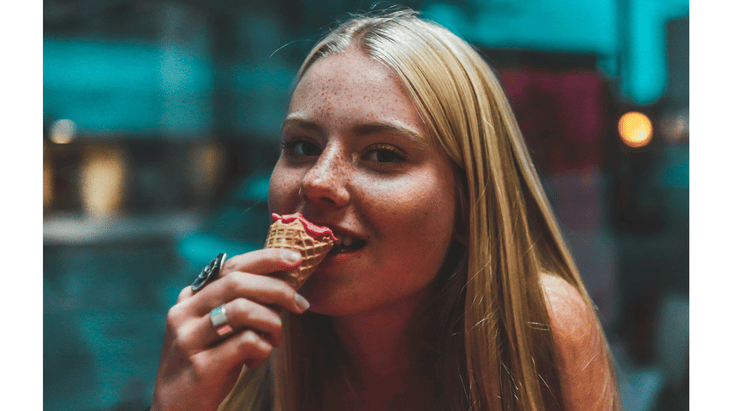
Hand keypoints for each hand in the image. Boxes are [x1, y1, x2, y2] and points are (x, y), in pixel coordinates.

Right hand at [150, 248, 307, 410]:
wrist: (177, 410)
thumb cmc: (208, 363)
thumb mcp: (215, 329)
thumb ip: (236, 303)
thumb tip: (283, 281)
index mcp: (190, 299)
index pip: (230, 266)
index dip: (265, 258)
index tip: (295, 258)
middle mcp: (184, 314)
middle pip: (238, 283)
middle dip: (278, 289)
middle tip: (301, 304)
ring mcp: (189, 339)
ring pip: (243, 309)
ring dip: (272, 322)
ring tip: (275, 339)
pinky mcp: (202, 366)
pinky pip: (247, 342)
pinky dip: (263, 349)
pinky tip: (255, 361)